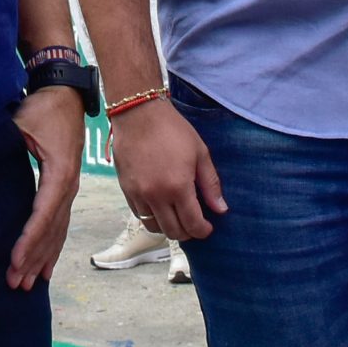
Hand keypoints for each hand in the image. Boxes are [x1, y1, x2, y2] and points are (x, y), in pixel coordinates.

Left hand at [7, 86, 84, 289]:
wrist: (66, 93)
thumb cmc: (43, 106)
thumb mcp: (21, 122)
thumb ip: (4, 142)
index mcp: (60, 172)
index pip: (44, 214)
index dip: (29, 239)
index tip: (14, 259)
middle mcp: (69, 185)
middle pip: (52, 230)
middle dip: (33, 258)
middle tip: (15, 283)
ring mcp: (70, 188)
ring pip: (58, 231)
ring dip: (43, 258)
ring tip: (28, 283)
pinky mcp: (65, 187)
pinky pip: (60, 223)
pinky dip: (52, 246)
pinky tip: (45, 266)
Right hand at [111, 97, 224, 241]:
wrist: (138, 113)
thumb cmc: (172, 129)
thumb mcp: (199, 153)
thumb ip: (211, 184)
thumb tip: (221, 209)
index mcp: (178, 187)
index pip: (193, 224)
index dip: (203, 230)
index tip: (208, 227)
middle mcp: (156, 196)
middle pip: (174, 231)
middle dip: (188, 232)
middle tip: (194, 224)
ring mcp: (138, 194)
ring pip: (154, 227)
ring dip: (168, 227)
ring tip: (176, 217)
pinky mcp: (126, 189)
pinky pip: (139, 215)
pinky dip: (152, 217)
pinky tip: (160, 207)